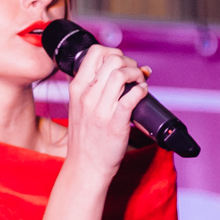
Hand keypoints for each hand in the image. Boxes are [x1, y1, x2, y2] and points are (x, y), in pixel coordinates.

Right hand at [62, 44, 147, 183]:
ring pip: (121, 74)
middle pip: (112, 59)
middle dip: (129, 62)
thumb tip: (121, 70)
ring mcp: (100, 109)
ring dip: (137, 74)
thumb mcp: (80, 107)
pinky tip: (142, 94)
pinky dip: (142, 90)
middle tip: (135, 74)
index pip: (94, 52)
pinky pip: (132, 96)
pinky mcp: (115, 123)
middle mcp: (87, 96)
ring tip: (140, 83)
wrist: (85, 167)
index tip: (122, 64)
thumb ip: (94, 88)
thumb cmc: (86, 139)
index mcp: (77, 88)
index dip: (114, 52)